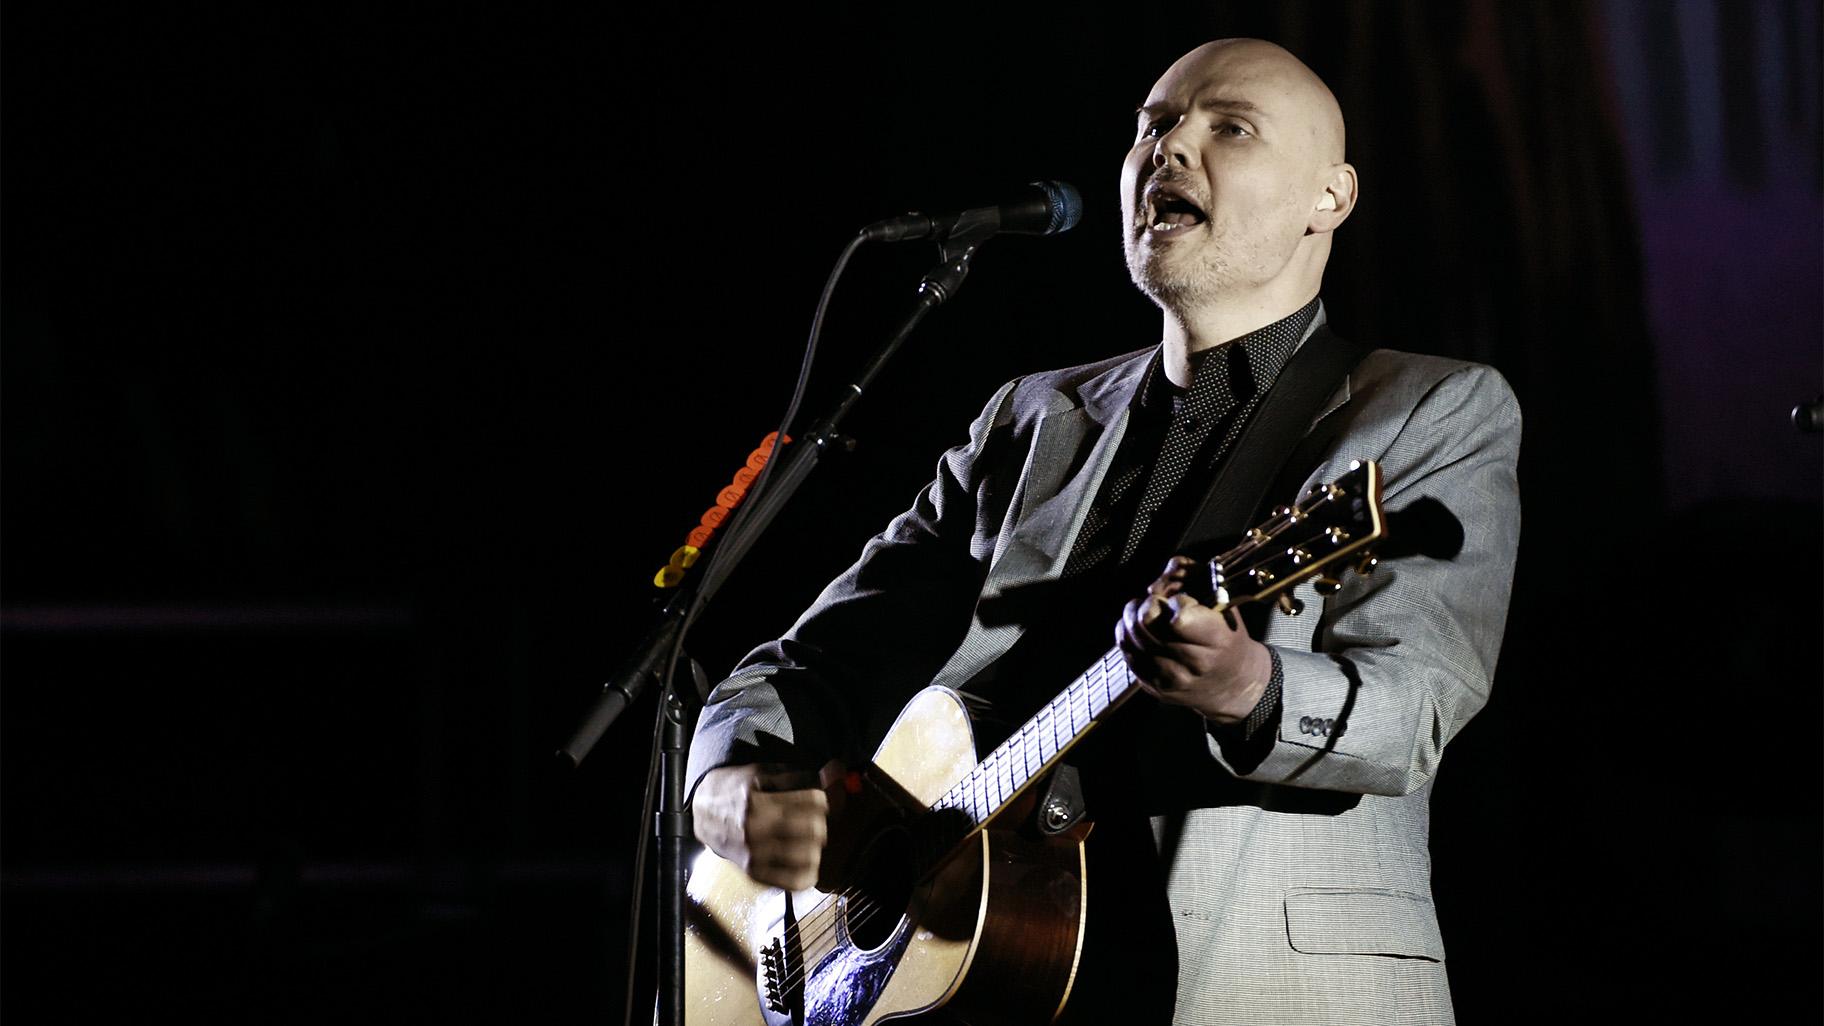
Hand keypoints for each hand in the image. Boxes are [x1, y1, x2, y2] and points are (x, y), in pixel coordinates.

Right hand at [692, 761, 843, 889]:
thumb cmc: (737, 790)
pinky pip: (796, 882)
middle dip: (821, 820)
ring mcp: (754, 857)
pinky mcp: (755, 875)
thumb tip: (838, 770)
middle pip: (816, 829)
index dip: (822, 797)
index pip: (814, 801)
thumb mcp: (764, 774)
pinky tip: (804, 858)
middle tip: (813, 818)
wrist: (703, 816)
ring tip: (807, 837)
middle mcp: (755, 832)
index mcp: (757, 801)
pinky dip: (809, 871)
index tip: (816, 799)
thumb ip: (802, 775)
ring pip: (811, 856)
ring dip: (816, 845)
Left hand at [1116, 556, 1273, 724]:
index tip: (1183, 601)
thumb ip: (1194, 576)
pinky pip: (1125, 649)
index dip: (1176, 600)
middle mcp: (1193, 663)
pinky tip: (1143, 629)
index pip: (1178, 617)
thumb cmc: (1227, 637)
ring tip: (1150, 613)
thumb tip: (1161, 578)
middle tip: (1160, 602)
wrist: (1230, 683)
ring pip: (1129, 634)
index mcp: (1217, 640)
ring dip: (1135, 615)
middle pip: (1146, 621)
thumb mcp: (1224, 602)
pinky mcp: (1152, 686)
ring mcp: (1170, 678)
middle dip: (1150, 603)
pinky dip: (1128, 633)